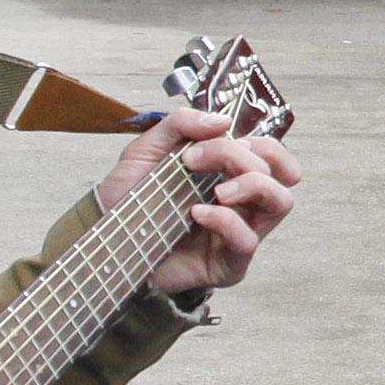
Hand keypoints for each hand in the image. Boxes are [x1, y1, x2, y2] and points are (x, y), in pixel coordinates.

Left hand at [99, 104, 298, 299]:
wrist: (104, 236)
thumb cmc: (128, 199)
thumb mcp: (146, 150)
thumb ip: (180, 124)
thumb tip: (221, 120)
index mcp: (228, 173)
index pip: (269, 152)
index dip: (250, 141)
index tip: (201, 145)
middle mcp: (241, 202)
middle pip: (278, 173)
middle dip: (243, 159)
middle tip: (199, 161)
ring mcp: (238, 232)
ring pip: (280, 203)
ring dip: (253, 186)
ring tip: (218, 191)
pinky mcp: (228, 263)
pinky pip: (247, 241)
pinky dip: (226, 221)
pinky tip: (198, 214)